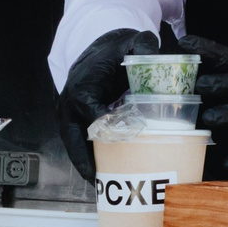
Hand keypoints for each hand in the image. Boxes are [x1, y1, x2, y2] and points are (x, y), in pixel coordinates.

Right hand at [56, 26, 156, 181]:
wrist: (97, 50)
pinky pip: (77, 144)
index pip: (88, 106)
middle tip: (96, 176)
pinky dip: (86, 159)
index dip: (101, 123)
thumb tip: (158, 58)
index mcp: (82, 84)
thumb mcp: (132, 42)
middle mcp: (70, 102)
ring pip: (72, 143)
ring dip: (83, 163)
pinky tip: (99, 175)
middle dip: (83, 157)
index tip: (118, 137)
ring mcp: (69, 114)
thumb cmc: (114, 50)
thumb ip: (145, 47)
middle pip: (72, 135)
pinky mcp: (74, 122)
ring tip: (97, 183)